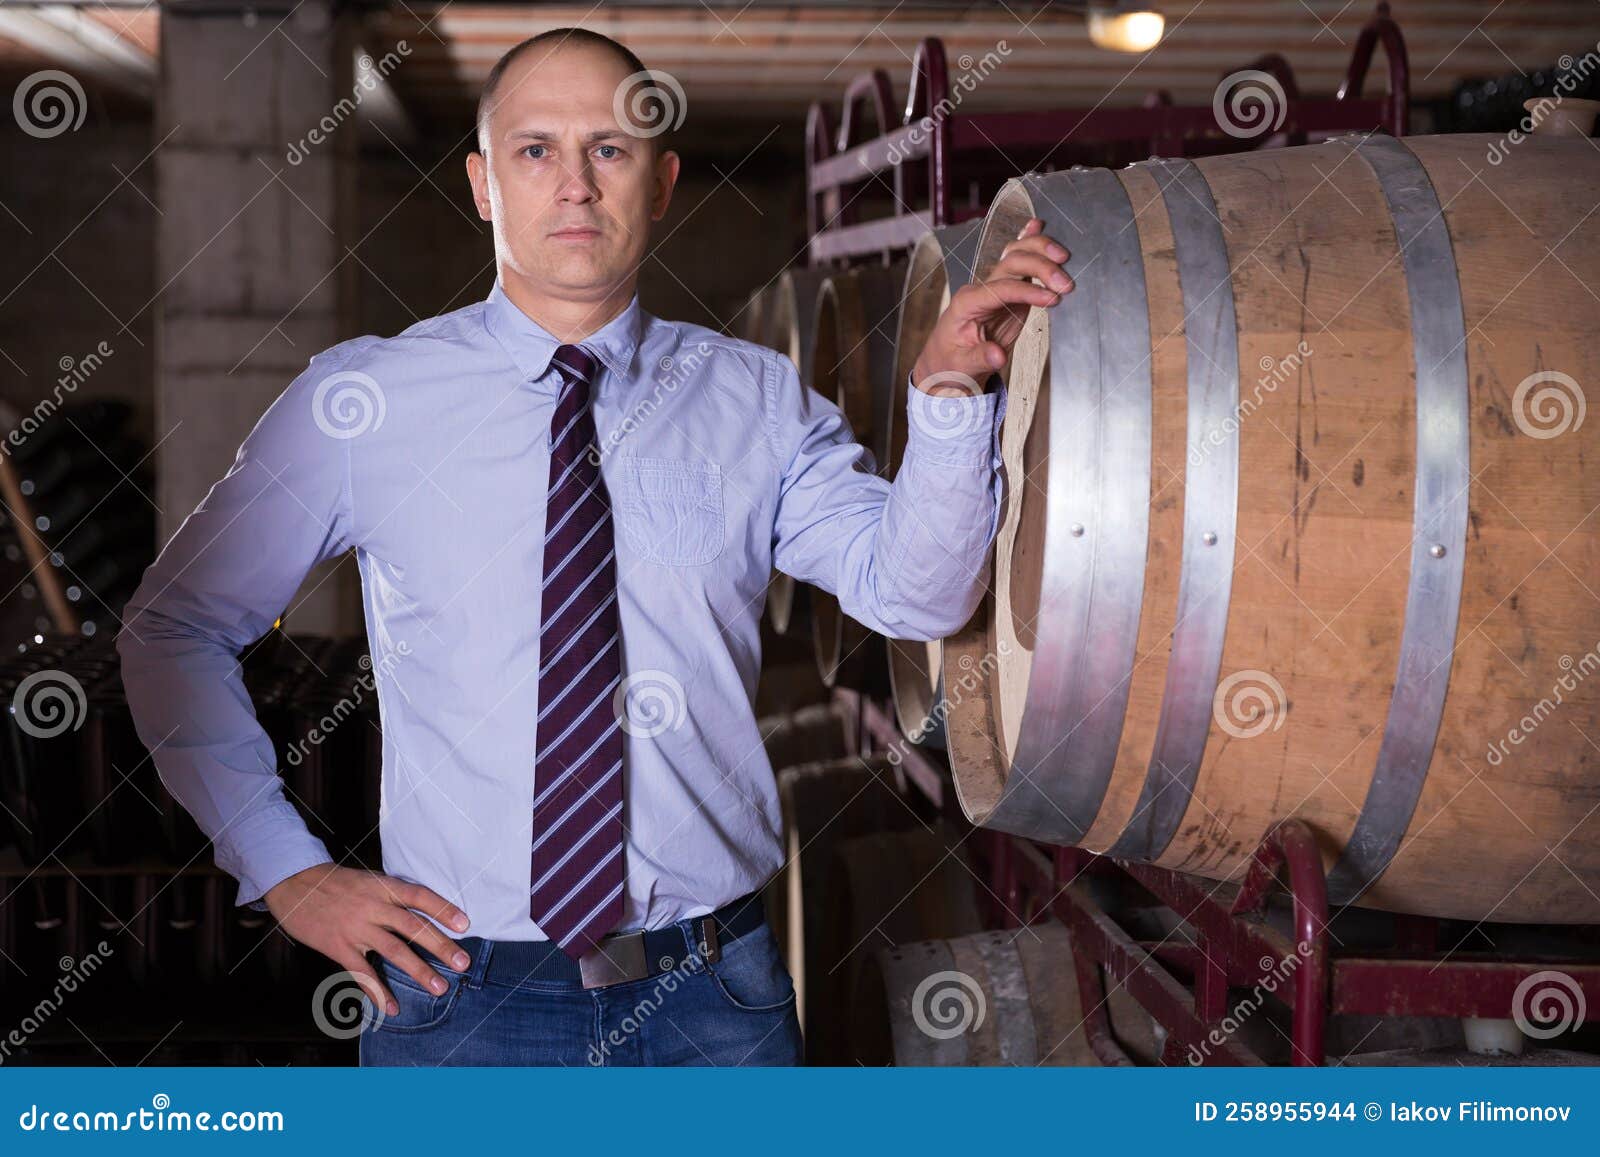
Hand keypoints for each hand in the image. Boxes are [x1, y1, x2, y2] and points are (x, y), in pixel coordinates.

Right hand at [264, 863, 471, 1017]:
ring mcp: (356, 928)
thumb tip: (424, 910)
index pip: (420, 896)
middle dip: (440, 946)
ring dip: (419, 971)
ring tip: (439, 988)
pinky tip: (391, 1007)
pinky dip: (377, 992)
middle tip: (462, 962)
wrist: (295, 884)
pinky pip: (362, 973)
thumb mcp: (369, 880)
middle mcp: (374, 907)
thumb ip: (393, 895)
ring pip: (394, 951)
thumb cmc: (338, 883)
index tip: (465, 925)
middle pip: (413, 926)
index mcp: (384, 887)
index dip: (443, 909)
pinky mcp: (339, 947)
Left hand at [911, 216, 1072, 395]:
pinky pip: (1016, 260)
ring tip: (1065, 259)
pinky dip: (1027, 241)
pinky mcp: (1007, 291)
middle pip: (1011, 263)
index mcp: (966, 303)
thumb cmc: (951, 363)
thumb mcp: (962, 367)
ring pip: (1016, 254)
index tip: (1051, 299)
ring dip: (1041, 251)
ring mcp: (994, 286)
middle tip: (1066, 284)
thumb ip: (980, 358)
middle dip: (1040, 268)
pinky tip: (1038, 225)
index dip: (1027, 291)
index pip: (1001, 289)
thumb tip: (997, 356)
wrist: (946, 362)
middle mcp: (980, 289)